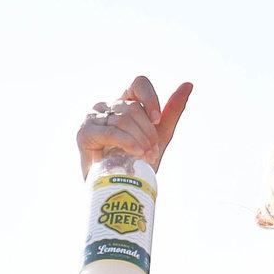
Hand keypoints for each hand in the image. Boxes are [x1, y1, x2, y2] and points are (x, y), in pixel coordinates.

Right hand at [78, 75, 193, 177]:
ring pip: (123, 118)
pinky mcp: (84, 133)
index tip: (157, 121)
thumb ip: (172, 110)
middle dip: (148, 131)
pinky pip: (111, 131)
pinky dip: (127, 143)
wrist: (122, 189)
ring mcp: (93, 118)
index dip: (151, 100)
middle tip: (152, 151)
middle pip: (133, 107)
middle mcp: (107, 107)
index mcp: (123, 103)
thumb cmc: (139, 163)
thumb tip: (188, 84)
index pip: (139, 84)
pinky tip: (135, 153)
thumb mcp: (160, 135)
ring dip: (139, 140)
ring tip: (144, 156)